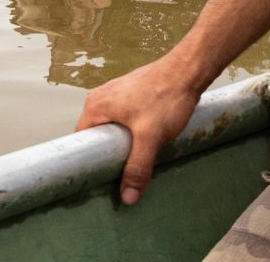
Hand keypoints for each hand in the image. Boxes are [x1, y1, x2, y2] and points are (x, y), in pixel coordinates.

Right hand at [75, 55, 204, 204]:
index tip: (98, 180)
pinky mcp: (131, 94)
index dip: (88, 162)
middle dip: (106, 156)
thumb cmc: (166, 98)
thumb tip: (127, 198)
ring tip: (132, 162)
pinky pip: (122, 119)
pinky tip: (143, 143)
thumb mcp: (150, 138)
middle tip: (118, 176)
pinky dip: (129, 133)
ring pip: (111, 128)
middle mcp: (100, 98)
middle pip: (96, 136)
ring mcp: (116, 94)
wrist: (188, 70)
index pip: (80, 142)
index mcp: (95, 106)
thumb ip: (137, 167)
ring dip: (120, 145)